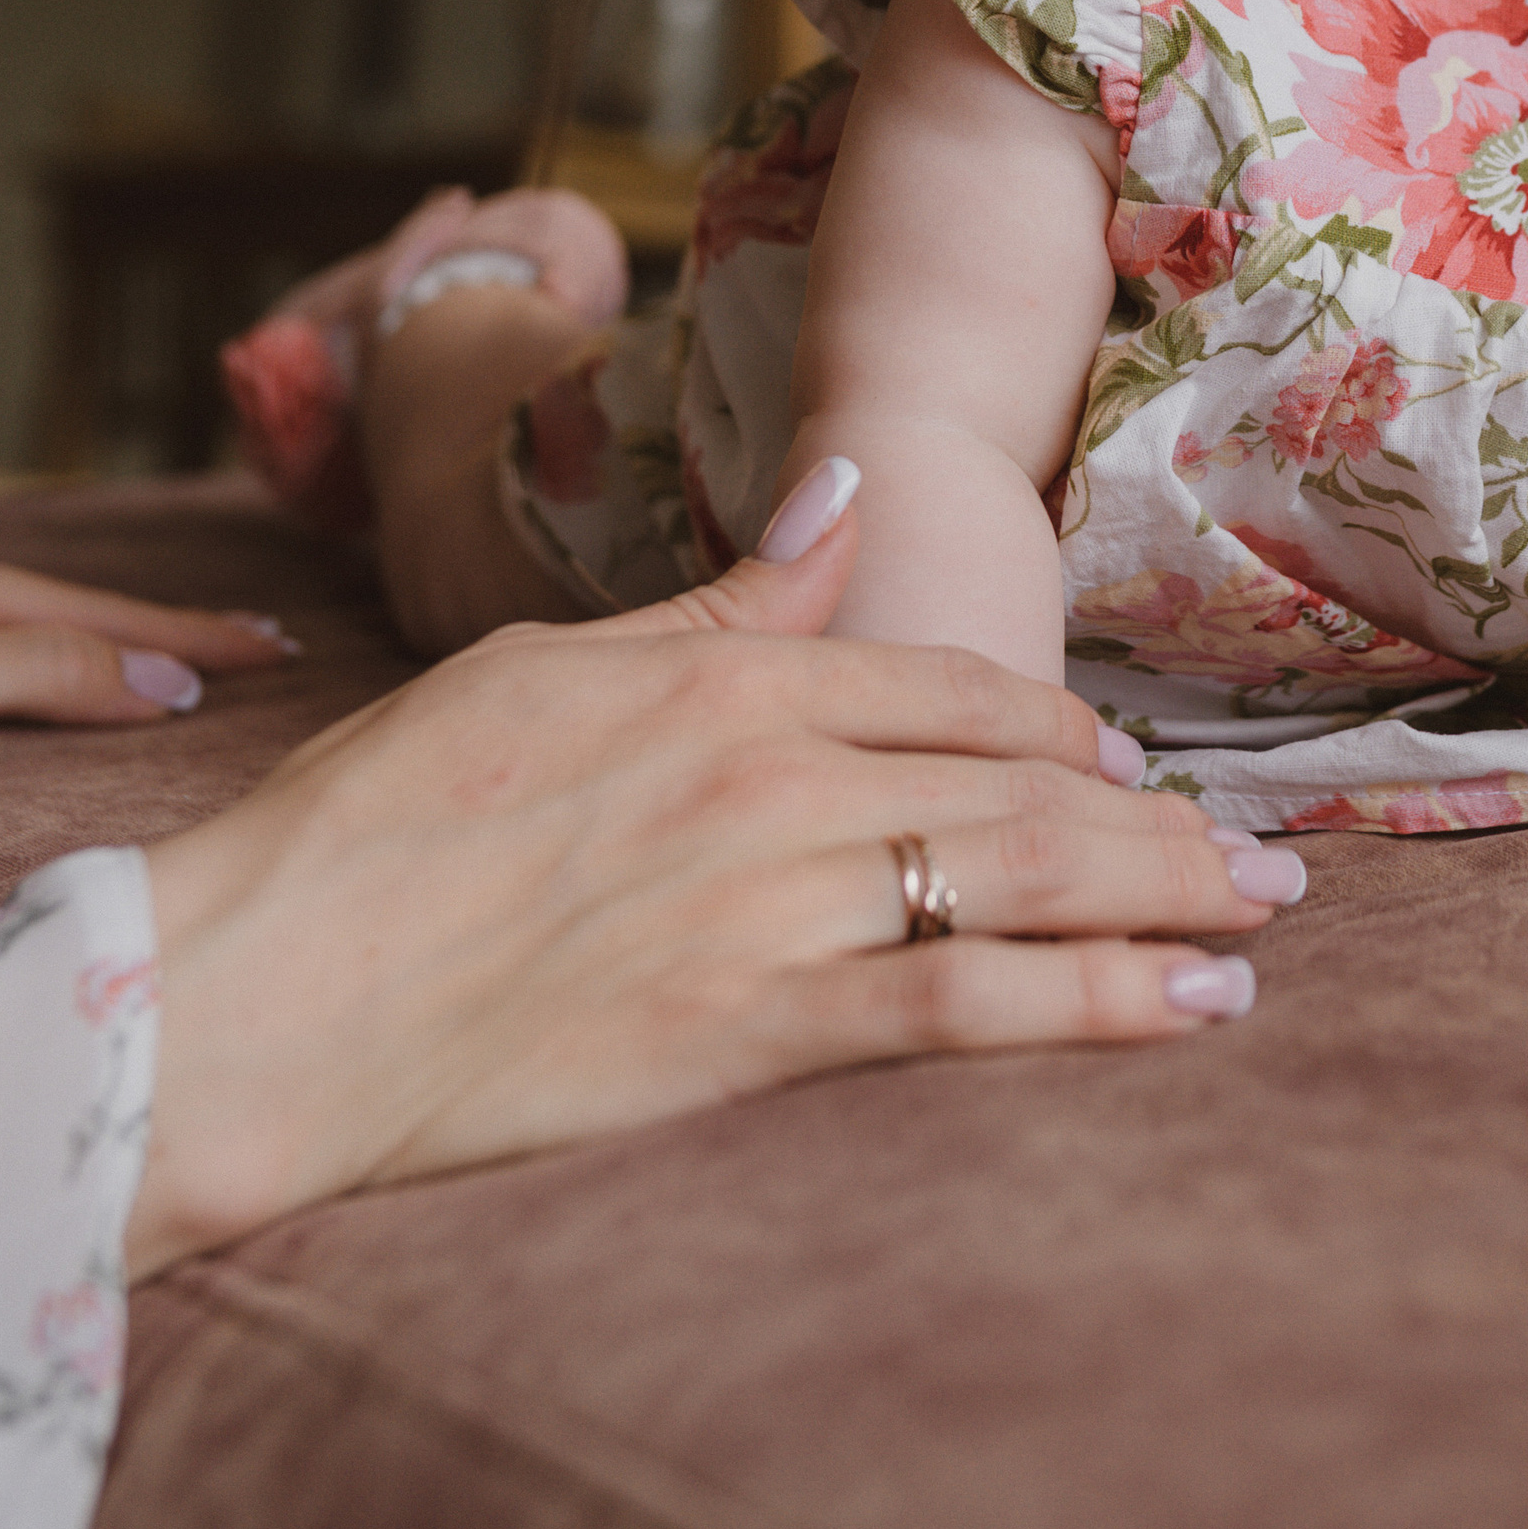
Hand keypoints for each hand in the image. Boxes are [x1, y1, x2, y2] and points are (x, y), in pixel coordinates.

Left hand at [0, 543, 295, 729]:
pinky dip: (68, 670)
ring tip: (188, 651)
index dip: (195, 635)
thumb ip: (34, 669)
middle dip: (177, 631)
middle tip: (262, 637)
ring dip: (127, 651)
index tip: (277, 644)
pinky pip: (15, 664)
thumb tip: (169, 681)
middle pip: (89, 617)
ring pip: (48, 640)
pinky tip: (85, 672)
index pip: (108, 615)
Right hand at [129, 497, 1297, 1276]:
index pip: (944, 681)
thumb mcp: (549, 664)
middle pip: (1022, 785)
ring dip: (1166, 900)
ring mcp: (775, 904)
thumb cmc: (380, 823)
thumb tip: (839, 498)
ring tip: (1261, 921)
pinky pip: (967, 1010)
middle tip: (1264, 850)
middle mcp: (777, 779)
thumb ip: (722, 603)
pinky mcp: (755, 1031)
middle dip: (1160, 818)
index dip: (1051, 721)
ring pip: (1026, 884)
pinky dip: (1096, 1003)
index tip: (1122, 756)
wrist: (263, 990)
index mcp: (725, 684)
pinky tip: (1186, 1009)